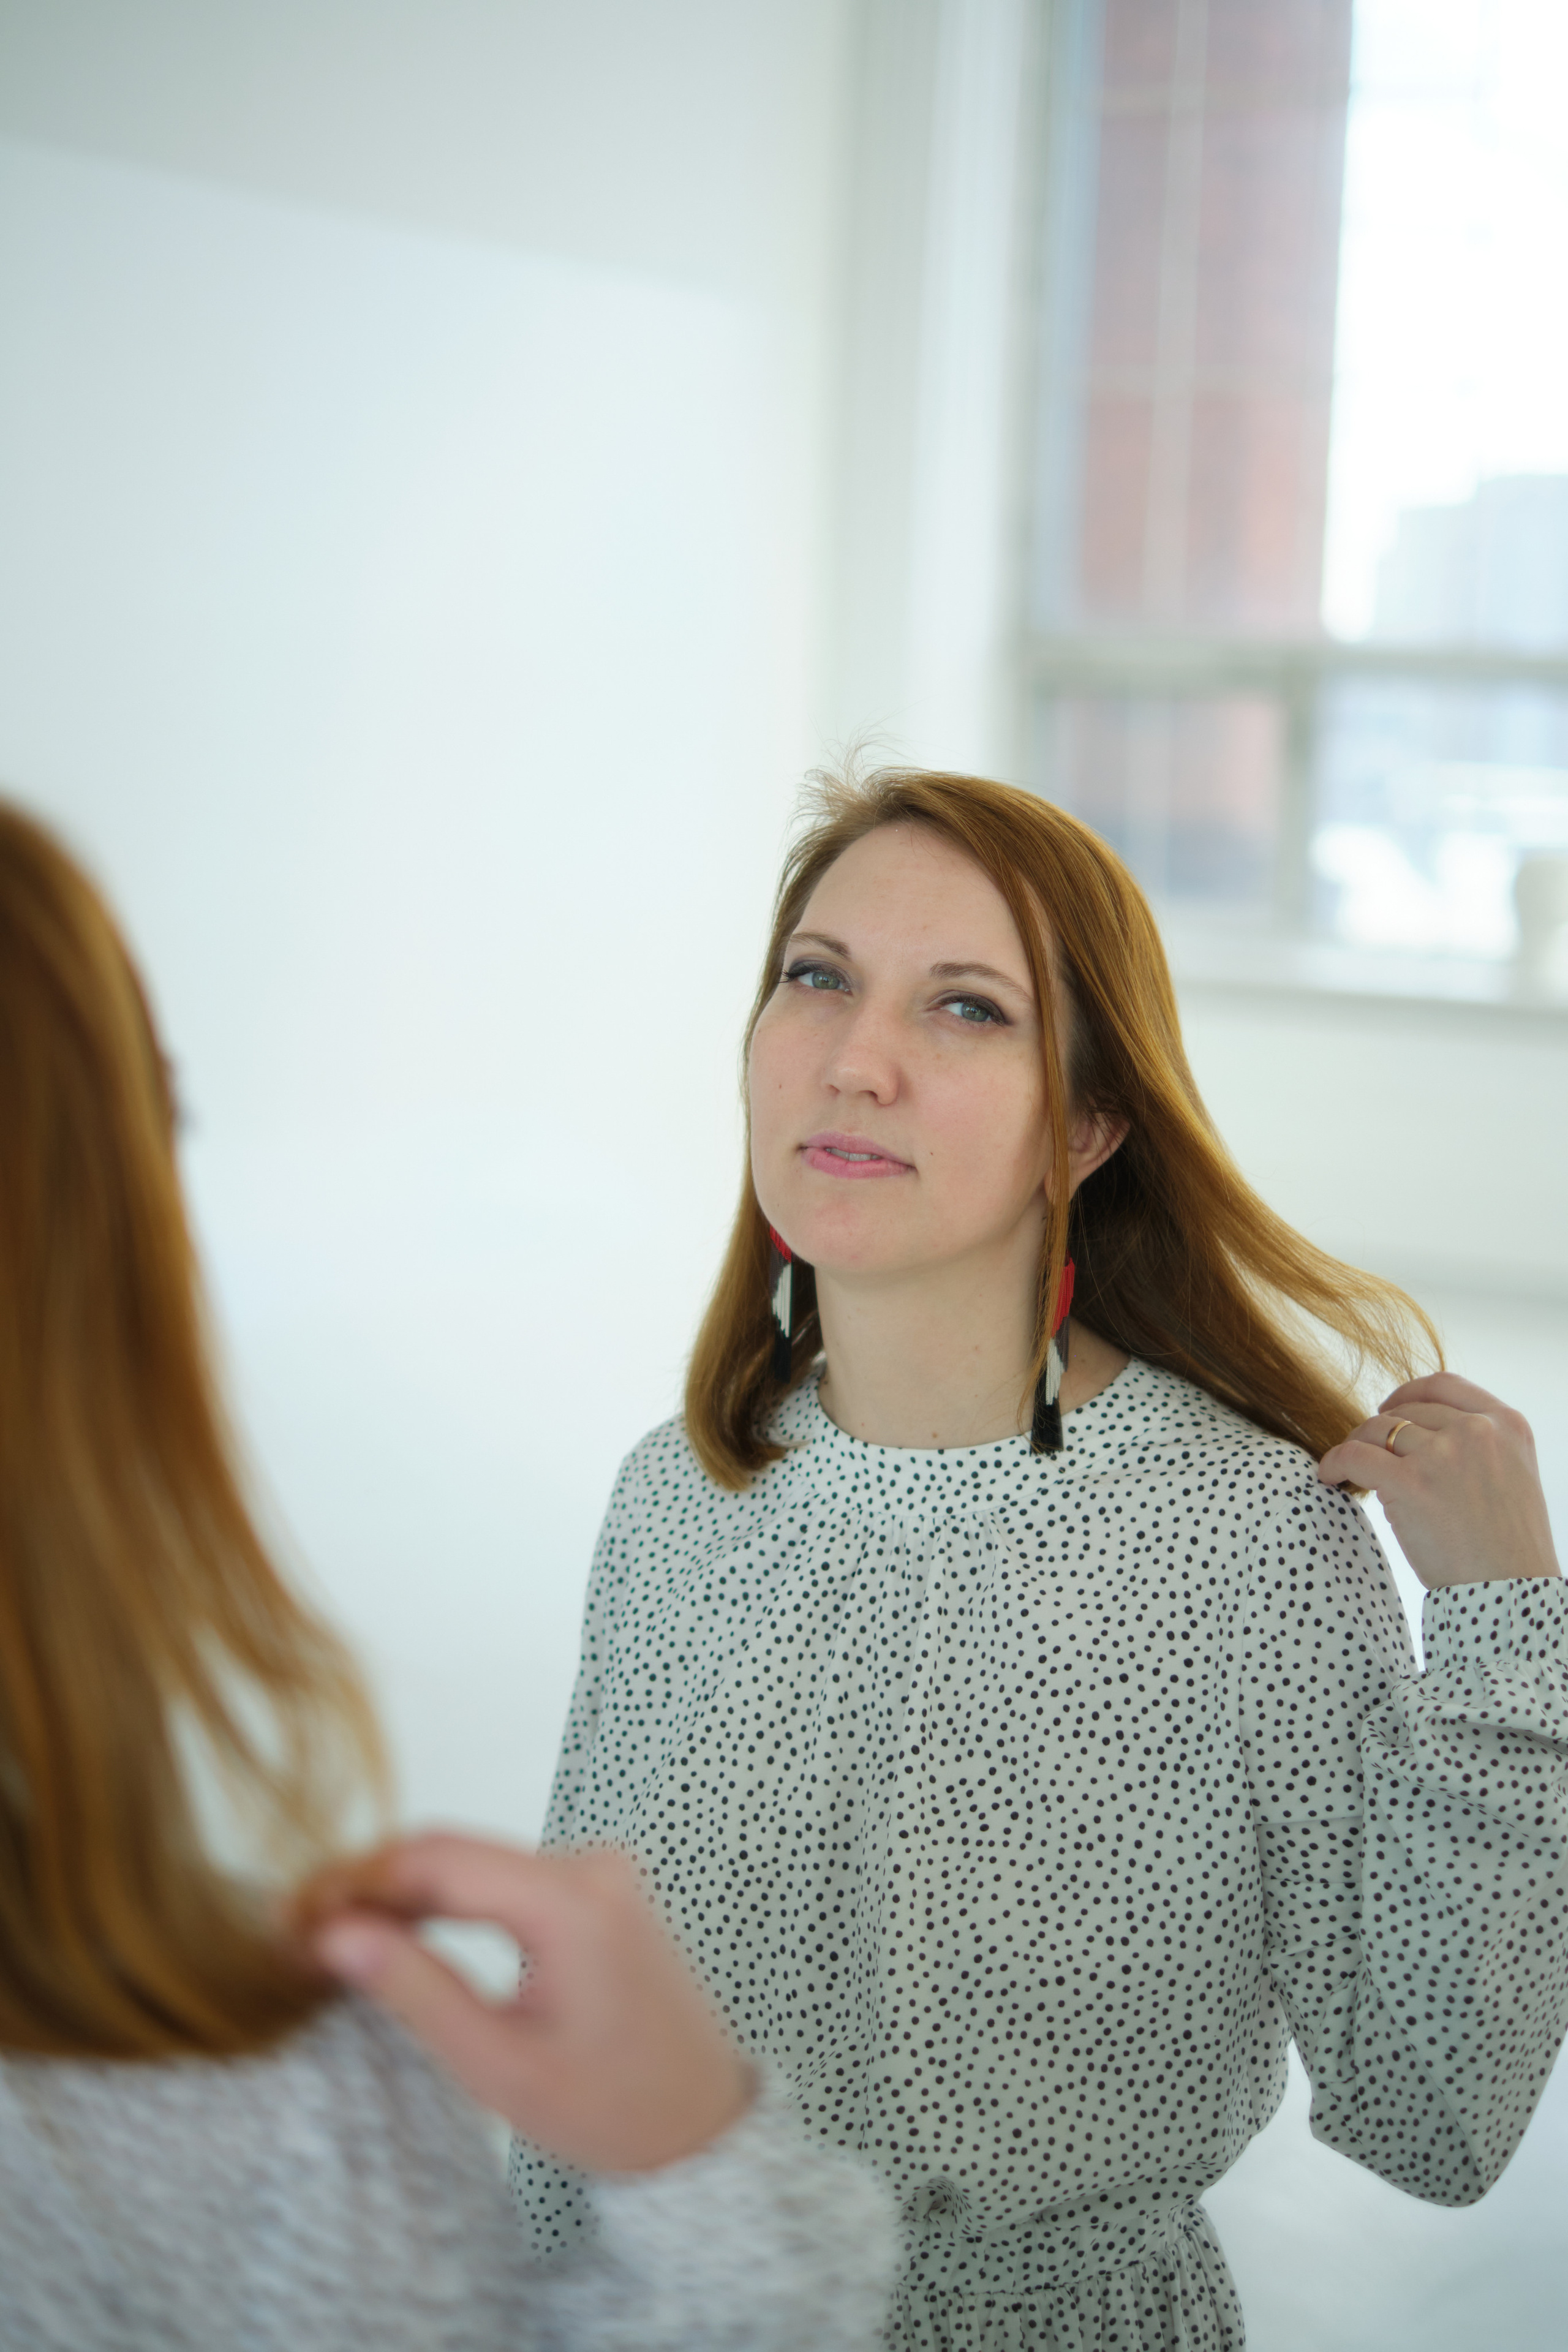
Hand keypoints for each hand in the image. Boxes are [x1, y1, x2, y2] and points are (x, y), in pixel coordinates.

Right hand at [295, 1832, 753, 2173]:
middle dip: (369, 1885)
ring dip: (403, 1891)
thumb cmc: (611, 2111)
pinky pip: (503, 1876)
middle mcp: (590, 1864)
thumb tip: (334, 1934)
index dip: (354, 1882)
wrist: (701, 2126)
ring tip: (333, 1932)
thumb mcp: (498, 2065)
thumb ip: (415, 1990)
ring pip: (472, 1862)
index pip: (436, 1861)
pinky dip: (447, 1898)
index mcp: (572, 1900)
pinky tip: (398, 1928)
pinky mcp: (597, 1887)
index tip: (293, 1915)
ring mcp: (598, 1870)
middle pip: (451, 1852)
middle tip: (296, 1926)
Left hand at [1317, 1373, 1560, 1589]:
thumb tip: (1423, 1436)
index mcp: (1508, 1425)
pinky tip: (1329, 1476)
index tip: (1388, 1407)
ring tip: (1347, 1467)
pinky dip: (1335, 1462)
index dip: (1408, 1392)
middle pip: (1406, 1410)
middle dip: (1381, 1429)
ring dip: (1355, 1445)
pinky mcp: (1410, 1483)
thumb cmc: (1509, 1549)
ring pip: (1377, 1430)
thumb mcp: (1512, 1477)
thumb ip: (1479, 1448)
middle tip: (1367, 1452)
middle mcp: (1477, 1431)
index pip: (1445, 1385)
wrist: (1511, 1594)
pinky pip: (1354, 1455)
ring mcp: (1443, 1454)